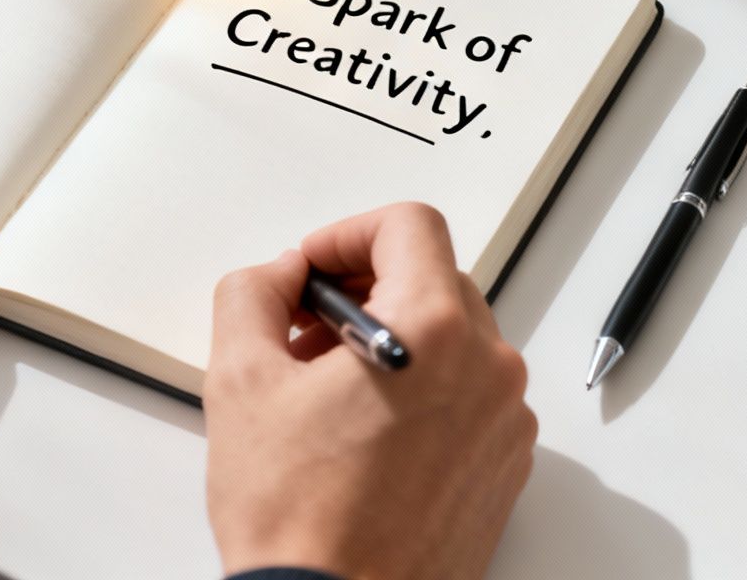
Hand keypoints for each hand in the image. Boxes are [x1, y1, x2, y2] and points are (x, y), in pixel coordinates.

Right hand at [204, 203, 536, 579]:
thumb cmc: (301, 521)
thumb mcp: (240, 382)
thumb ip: (254, 294)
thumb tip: (279, 276)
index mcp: (434, 332)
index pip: (409, 225)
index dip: (347, 233)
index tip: (312, 267)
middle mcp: (488, 369)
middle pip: (434, 278)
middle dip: (364, 289)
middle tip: (306, 330)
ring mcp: (505, 422)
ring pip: (454, 339)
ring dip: (393, 340)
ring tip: (329, 391)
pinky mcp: (504, 466)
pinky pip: (469, 395)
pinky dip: (423, 390)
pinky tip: (364, 431)